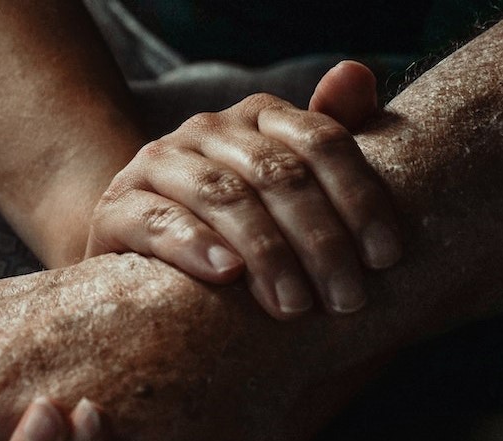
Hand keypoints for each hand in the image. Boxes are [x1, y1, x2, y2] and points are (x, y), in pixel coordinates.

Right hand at [87, 61, 400, 317]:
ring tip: (295, 305)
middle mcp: (207, 130)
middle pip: (278, 173)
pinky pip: (159, 220)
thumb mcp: (287, 193)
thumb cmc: (234, 232)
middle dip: (321, 240)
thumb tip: (357, 73)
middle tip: (348, 300)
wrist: (139, 256)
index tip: (386, 257)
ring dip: (268, 253)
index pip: (322, 142)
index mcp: (259, 119)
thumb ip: (328, 142)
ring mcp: (158, 164)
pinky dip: (195, 244)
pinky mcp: (117, 208)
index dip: (359, 197)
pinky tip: (227, 274)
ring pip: (224, 196)